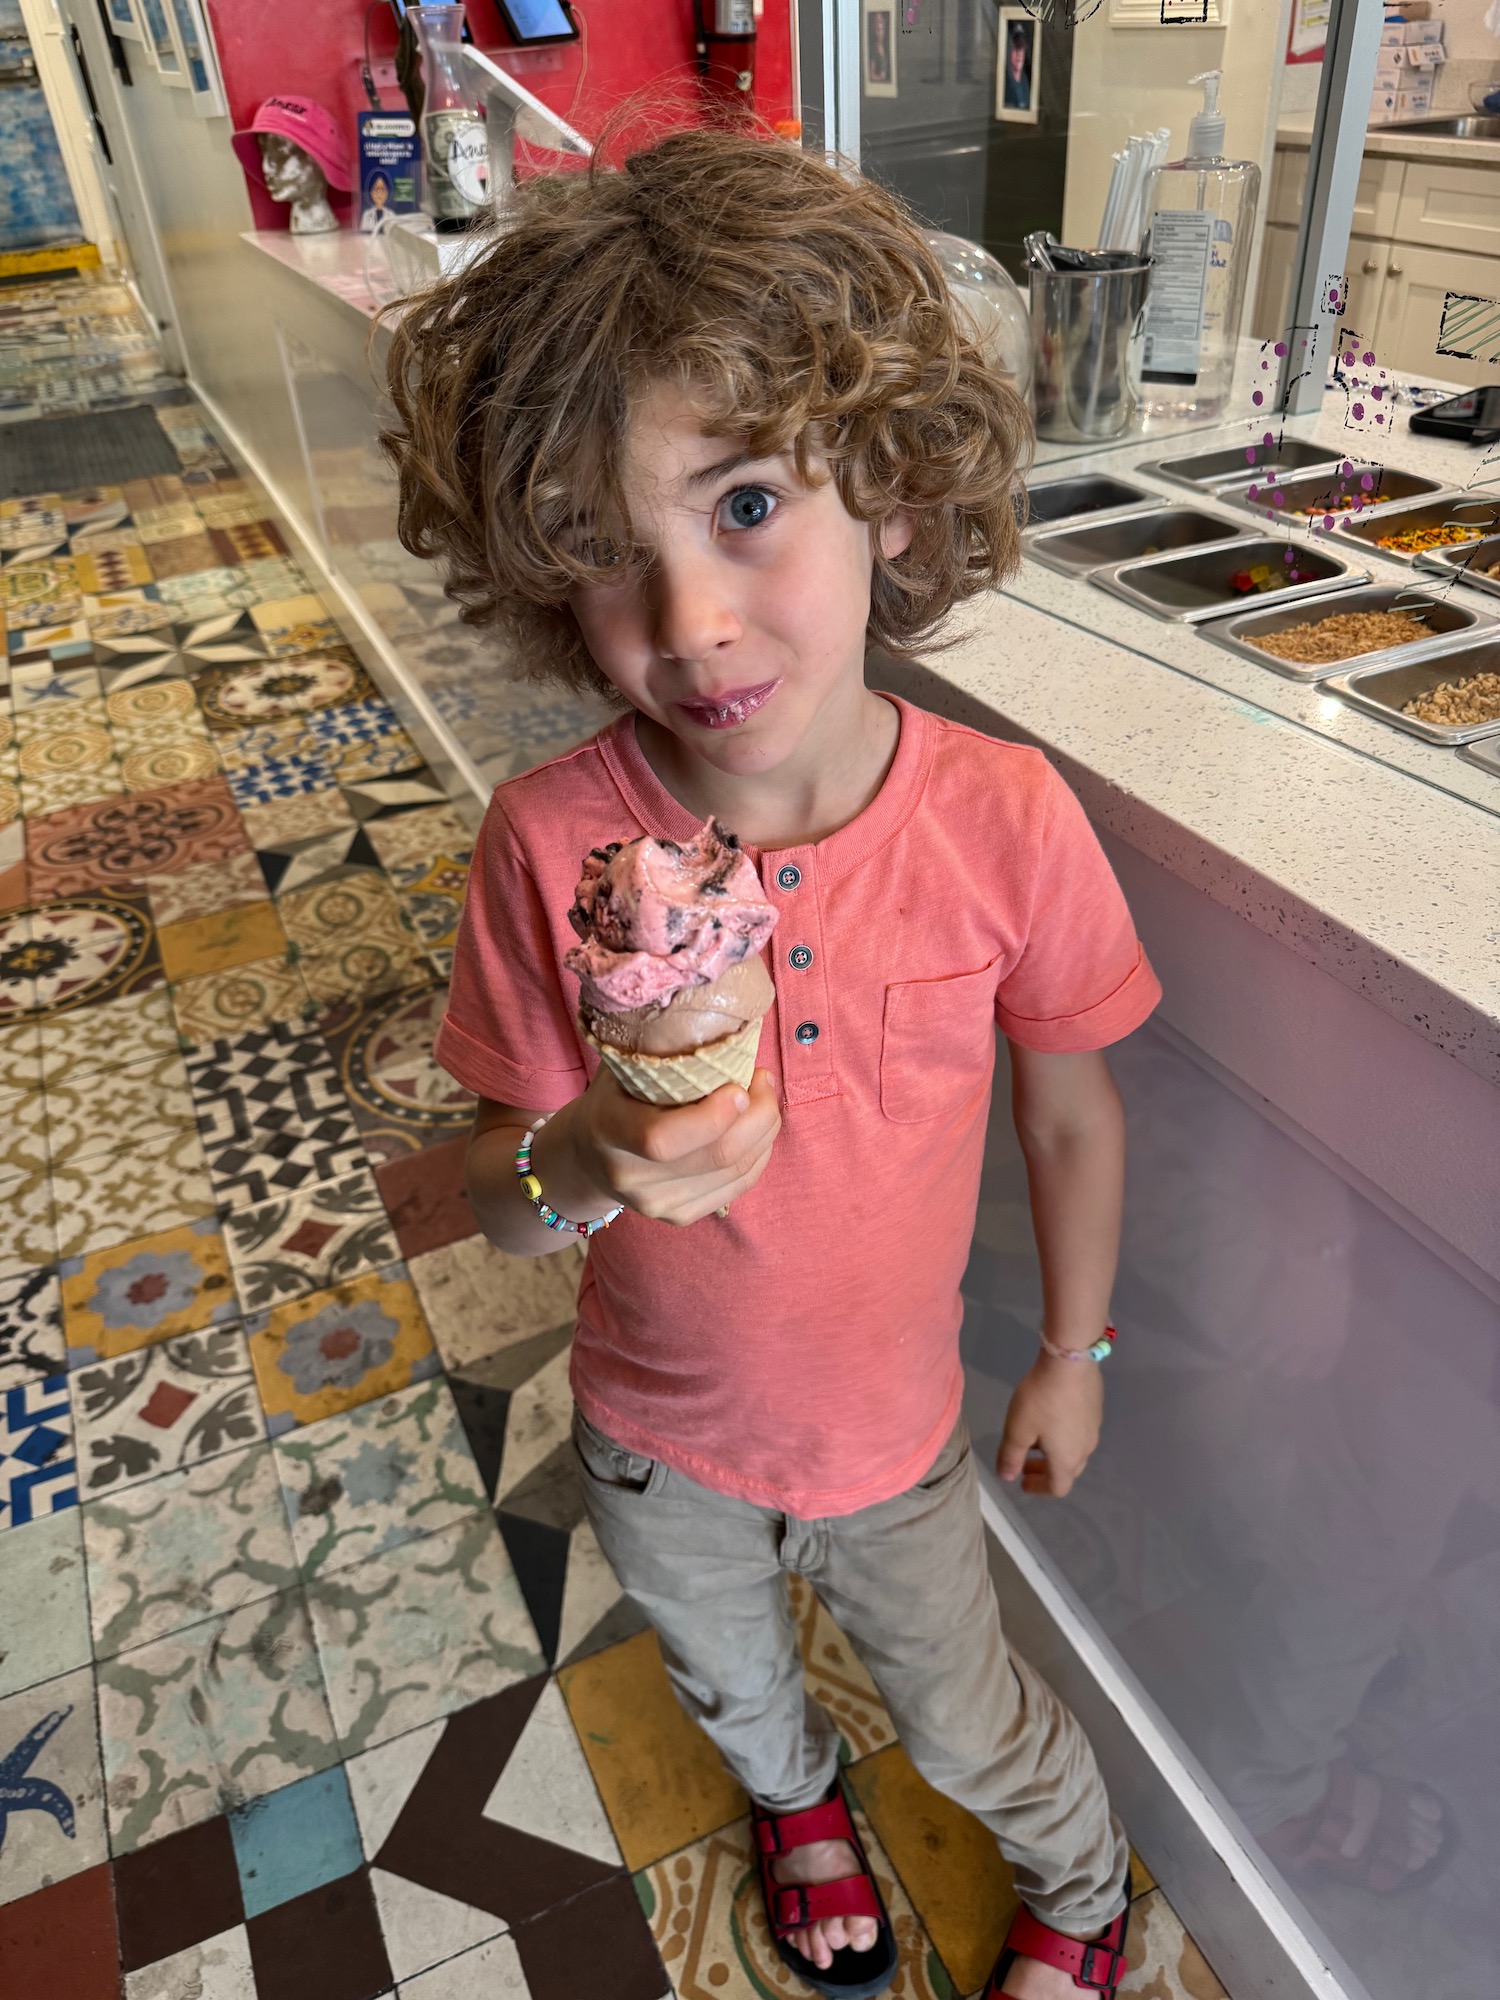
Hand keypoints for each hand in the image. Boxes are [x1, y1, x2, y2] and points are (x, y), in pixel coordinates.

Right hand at [569, 1064, 780, 1226]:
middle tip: (763, 1079)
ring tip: (764, 1097)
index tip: (740, 1084)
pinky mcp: (679, 1216)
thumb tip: (729, 1039)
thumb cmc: (614, 1098)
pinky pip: (738, 1186)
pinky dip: (759, 1154)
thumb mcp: (623, 1068)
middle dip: (757, 1114)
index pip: (662, 1139)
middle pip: (715, 1155)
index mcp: (609, 1130)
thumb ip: (664, 1055)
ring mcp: (656, 1203)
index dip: (712, 1116)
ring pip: (735, 1171)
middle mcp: (630, 1176)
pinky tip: (758, 1129)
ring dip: (764, 1130)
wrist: (588, 1157)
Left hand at [996, 1354, 1102, 1497]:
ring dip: (1054, 1454)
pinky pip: (1079, 1434)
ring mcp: (1094, 1430)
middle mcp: (1085, 1449)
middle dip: (1045, 1472)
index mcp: (1066, 1460)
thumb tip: (1007, 1476)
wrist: (1070, 1362)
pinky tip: (1051, 1419)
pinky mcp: (1096, 1411)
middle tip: (1026, 1464)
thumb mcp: (1018, 1429)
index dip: (1039, 1489)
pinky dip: (1063, 1438)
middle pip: (1067, 1471)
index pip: (1057, 1487)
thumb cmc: (1040, 1400)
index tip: (1023, 1483)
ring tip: (1035, 1441)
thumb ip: (1011, 1456)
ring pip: (1074, 1452)